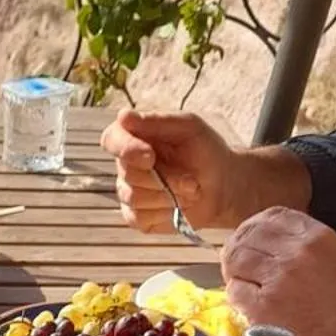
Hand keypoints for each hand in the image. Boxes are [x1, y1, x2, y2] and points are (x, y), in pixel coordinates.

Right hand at [99, 108, 247, 232]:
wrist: (223, 186)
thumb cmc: (206, 151)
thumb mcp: (189, 127)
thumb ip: (156, 121)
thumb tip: (123, 116)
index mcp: (135, 137)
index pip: (112, 139)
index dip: (125, 148)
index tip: (150, 156)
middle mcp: (126, 165)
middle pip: (126, 172)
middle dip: (163, 178)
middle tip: (191, 179)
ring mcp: (129, 192)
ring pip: (133, 197)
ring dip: (168, 196)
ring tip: (191, 190)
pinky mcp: (136, 217)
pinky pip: (139, 218)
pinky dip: (164, 213)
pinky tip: (179, 206)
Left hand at [222, 207, 335, 335]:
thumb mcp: (329, 264)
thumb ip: (299, 250)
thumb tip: (262, 246)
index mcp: (317, 237)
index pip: (271, 217)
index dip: (252, 229)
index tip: (246, 241)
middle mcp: (298, 253)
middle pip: (247, 239)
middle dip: (236, 254)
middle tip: (237, 270)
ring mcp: (279, 279)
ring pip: (236, 263)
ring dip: (235, 278)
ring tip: (247, 292)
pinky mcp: (264, 307)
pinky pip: (235, 294)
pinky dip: (239, 302)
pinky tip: (253, 311)